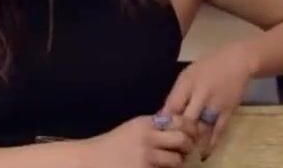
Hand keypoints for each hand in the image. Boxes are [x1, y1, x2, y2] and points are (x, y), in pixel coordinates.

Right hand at [81, 114, 198, 167]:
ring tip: (170, 163)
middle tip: (184, 151)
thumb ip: (154, 127)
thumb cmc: (113, 145)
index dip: (191, 128)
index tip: (192, 134)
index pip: (179, 120)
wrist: (91, 160)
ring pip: (177, 160)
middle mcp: (148, 137)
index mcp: (146, 123)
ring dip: (177, 163)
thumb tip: (181, 129)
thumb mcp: (133, 128)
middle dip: (188, 146)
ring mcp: (146, 157)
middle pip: (183, 139)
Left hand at [161, 41, 255, 159]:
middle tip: (172, 144)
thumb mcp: (187, 75)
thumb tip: (164, 115)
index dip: (164, 121)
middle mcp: (200, 94)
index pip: (172, 106)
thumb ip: (176, 94)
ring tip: (184, 150)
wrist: (236, 61)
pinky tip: (203, 153)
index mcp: (187, 83)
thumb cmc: (207, 67)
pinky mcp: (228, 112)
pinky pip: (217, 131)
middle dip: (177, 134)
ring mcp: (215, 104)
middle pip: (185, 120)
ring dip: (192, 141)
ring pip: (200, 129)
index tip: (160, 131)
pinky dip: (210, 144)